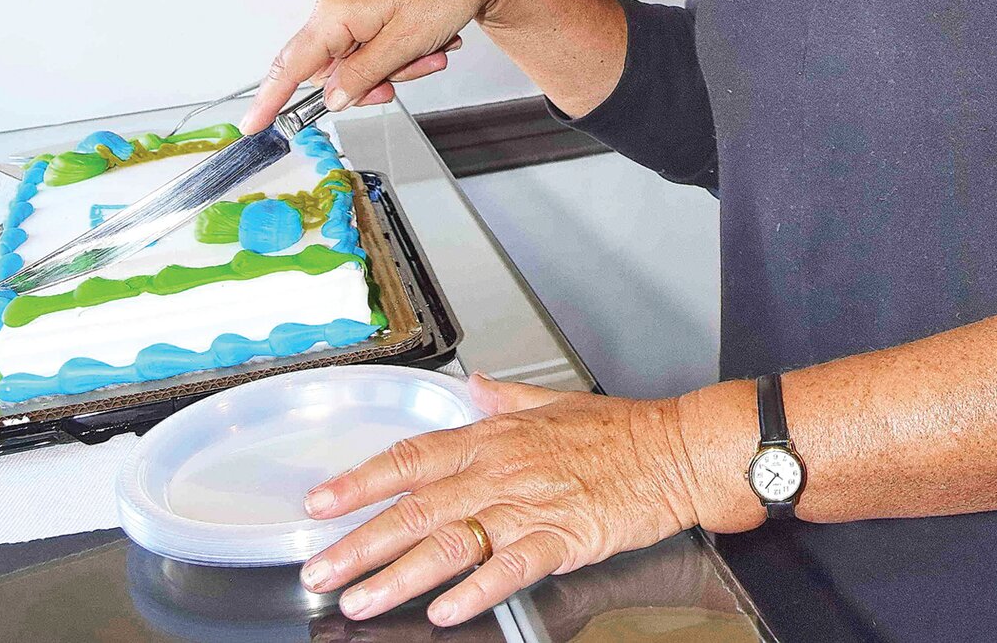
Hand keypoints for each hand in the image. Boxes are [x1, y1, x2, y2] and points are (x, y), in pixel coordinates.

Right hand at [242, 0, 511, 133]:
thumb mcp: (404, 44)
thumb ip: (363, 75)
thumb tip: (332, 99)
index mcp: (335, 13)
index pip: (291, 65)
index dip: (271, 99)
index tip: (252, 126)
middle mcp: (336, 8)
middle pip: (332, 71)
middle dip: (371, 82)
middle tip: (404, 76)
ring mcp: (353, 9)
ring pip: (360, 64)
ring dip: (397, 67)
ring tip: (432, 51)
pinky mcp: (370, 10)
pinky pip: (376, 49)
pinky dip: (402, 54)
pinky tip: (431, 41)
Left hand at [299, 374, 702, 627]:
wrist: (676, 450)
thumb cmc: (621, 430)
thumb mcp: (555, 402)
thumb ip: (505, 399)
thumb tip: (471, 387)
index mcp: (496, 437)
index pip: (414, 455)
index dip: (363, 479)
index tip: (321, 501)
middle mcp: (502, 470)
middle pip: (418, 506)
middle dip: (361, 540)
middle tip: (320, 568)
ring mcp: (530, 505)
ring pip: (452, 541)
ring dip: (400, 574)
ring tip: (361, 599)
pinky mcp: (562, 538)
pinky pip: (510, 566)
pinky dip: (476, 588)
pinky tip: (446, 610)